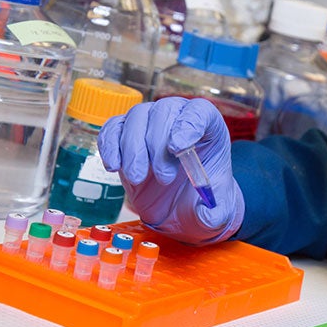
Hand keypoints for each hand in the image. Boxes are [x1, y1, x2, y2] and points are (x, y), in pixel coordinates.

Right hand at [98, 97, 243, 245]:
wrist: (177, 206)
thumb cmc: (200, 199)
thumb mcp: (216, 212)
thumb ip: (215, 214)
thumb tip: (205, 211)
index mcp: (208, 128)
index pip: (199, 112)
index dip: (188, 124)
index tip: (177, 148)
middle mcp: (178, 118)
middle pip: (164, 112)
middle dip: (158, 145)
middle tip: (163, 179)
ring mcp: (150, 123)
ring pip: (137, 117)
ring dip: (133, 148)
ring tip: (137, 178)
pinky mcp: (125, 135)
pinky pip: (113, 127)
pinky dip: (109, 144)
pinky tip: (114, 166)